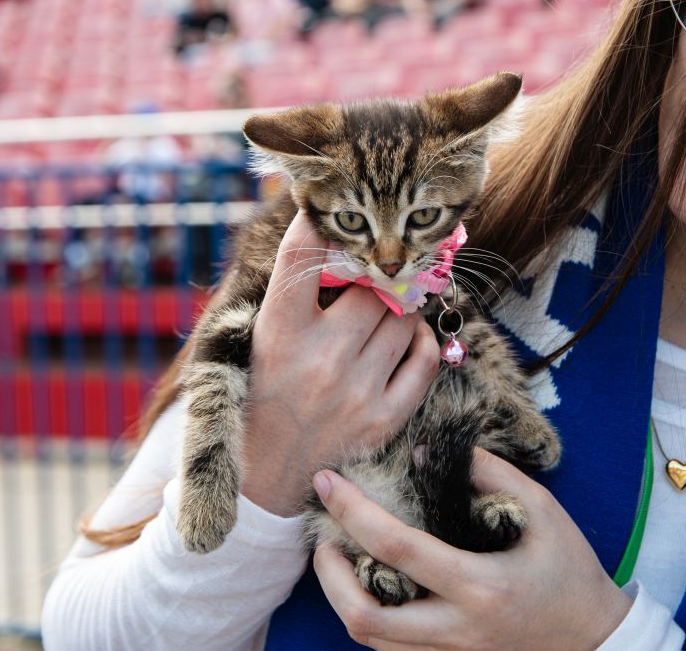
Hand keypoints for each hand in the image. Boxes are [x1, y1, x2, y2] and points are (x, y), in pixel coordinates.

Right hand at [242, 212, 440, 516]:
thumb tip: (325, 225)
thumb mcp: (260, 337)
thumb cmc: (265, 391)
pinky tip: (407, 338)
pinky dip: (422, 341)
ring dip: (402, 305)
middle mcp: (319, 358)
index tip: (330, 210)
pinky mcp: (384, 418)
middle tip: (376, 271)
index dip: (319, 222)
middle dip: (376, 273)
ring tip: (388, 306)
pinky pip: (425, 358)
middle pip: (372, 284)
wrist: (267, 475)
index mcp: (278, 333)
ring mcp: (356, 391)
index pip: (301, 255)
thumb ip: (291, 290)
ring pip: (404, 316)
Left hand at [312, 448, 632, 650]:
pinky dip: (369, 615)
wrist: (594, 637)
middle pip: (365, 617)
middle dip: (329, 576)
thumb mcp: (542, 510)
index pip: (398, 547)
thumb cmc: (570, 570)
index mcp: (480, 585)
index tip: (330, 482)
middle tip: (325, 539)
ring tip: (341, 558)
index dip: (354, 511)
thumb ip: (488, 474)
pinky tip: (373, 584)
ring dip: (343, 598)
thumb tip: (424, 453)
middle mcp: (458, 628)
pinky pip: (390, 648)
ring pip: (371, 639)